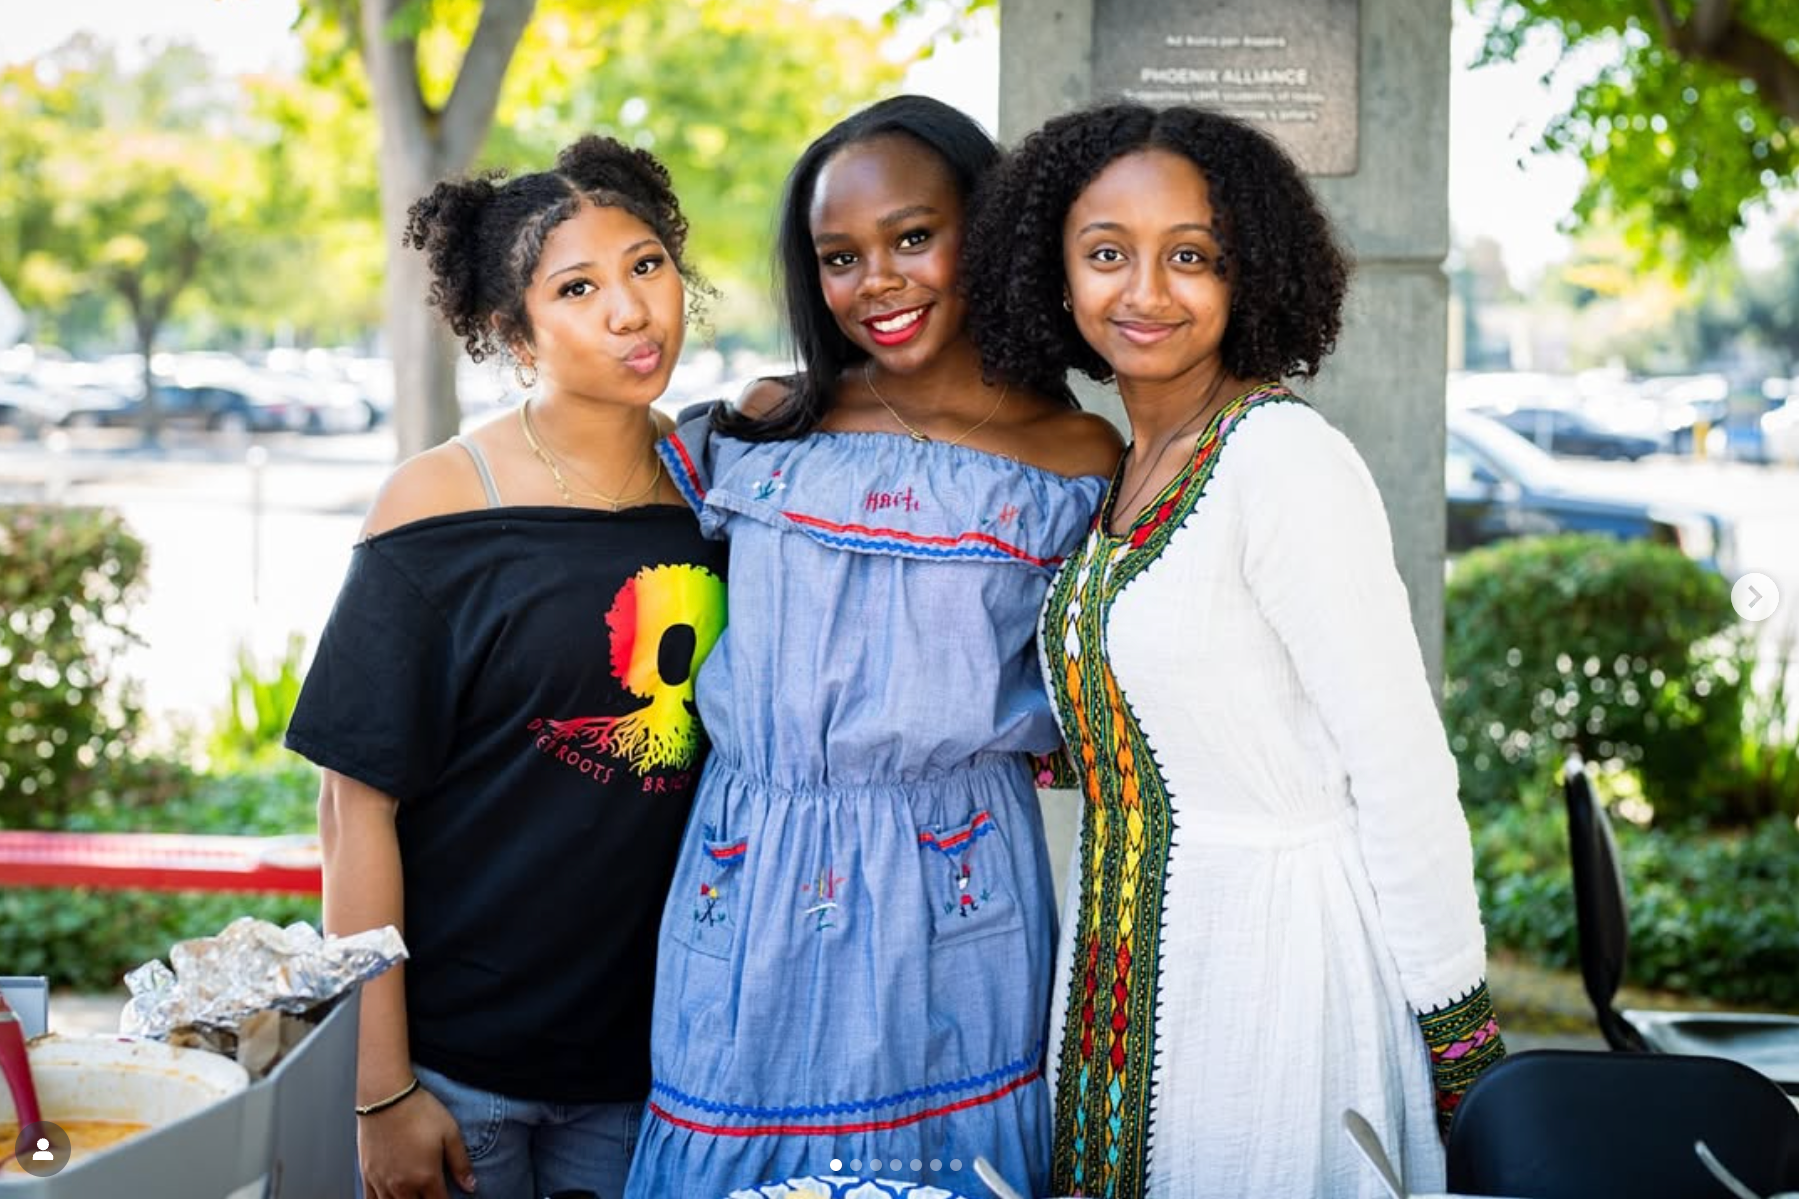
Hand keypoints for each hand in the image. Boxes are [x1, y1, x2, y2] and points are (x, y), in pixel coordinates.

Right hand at [359, 1086, 476, 1197]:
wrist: (386, 1096)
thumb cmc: (418, 1111)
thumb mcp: (450, 1133)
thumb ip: (461, 1164)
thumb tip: (471, 1187)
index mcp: (426, 1177)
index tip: (449, 1197)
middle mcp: (403, 1185)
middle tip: (431, 1194)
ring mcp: (382, 1182)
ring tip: (414, 1197)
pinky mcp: (367, 1173)